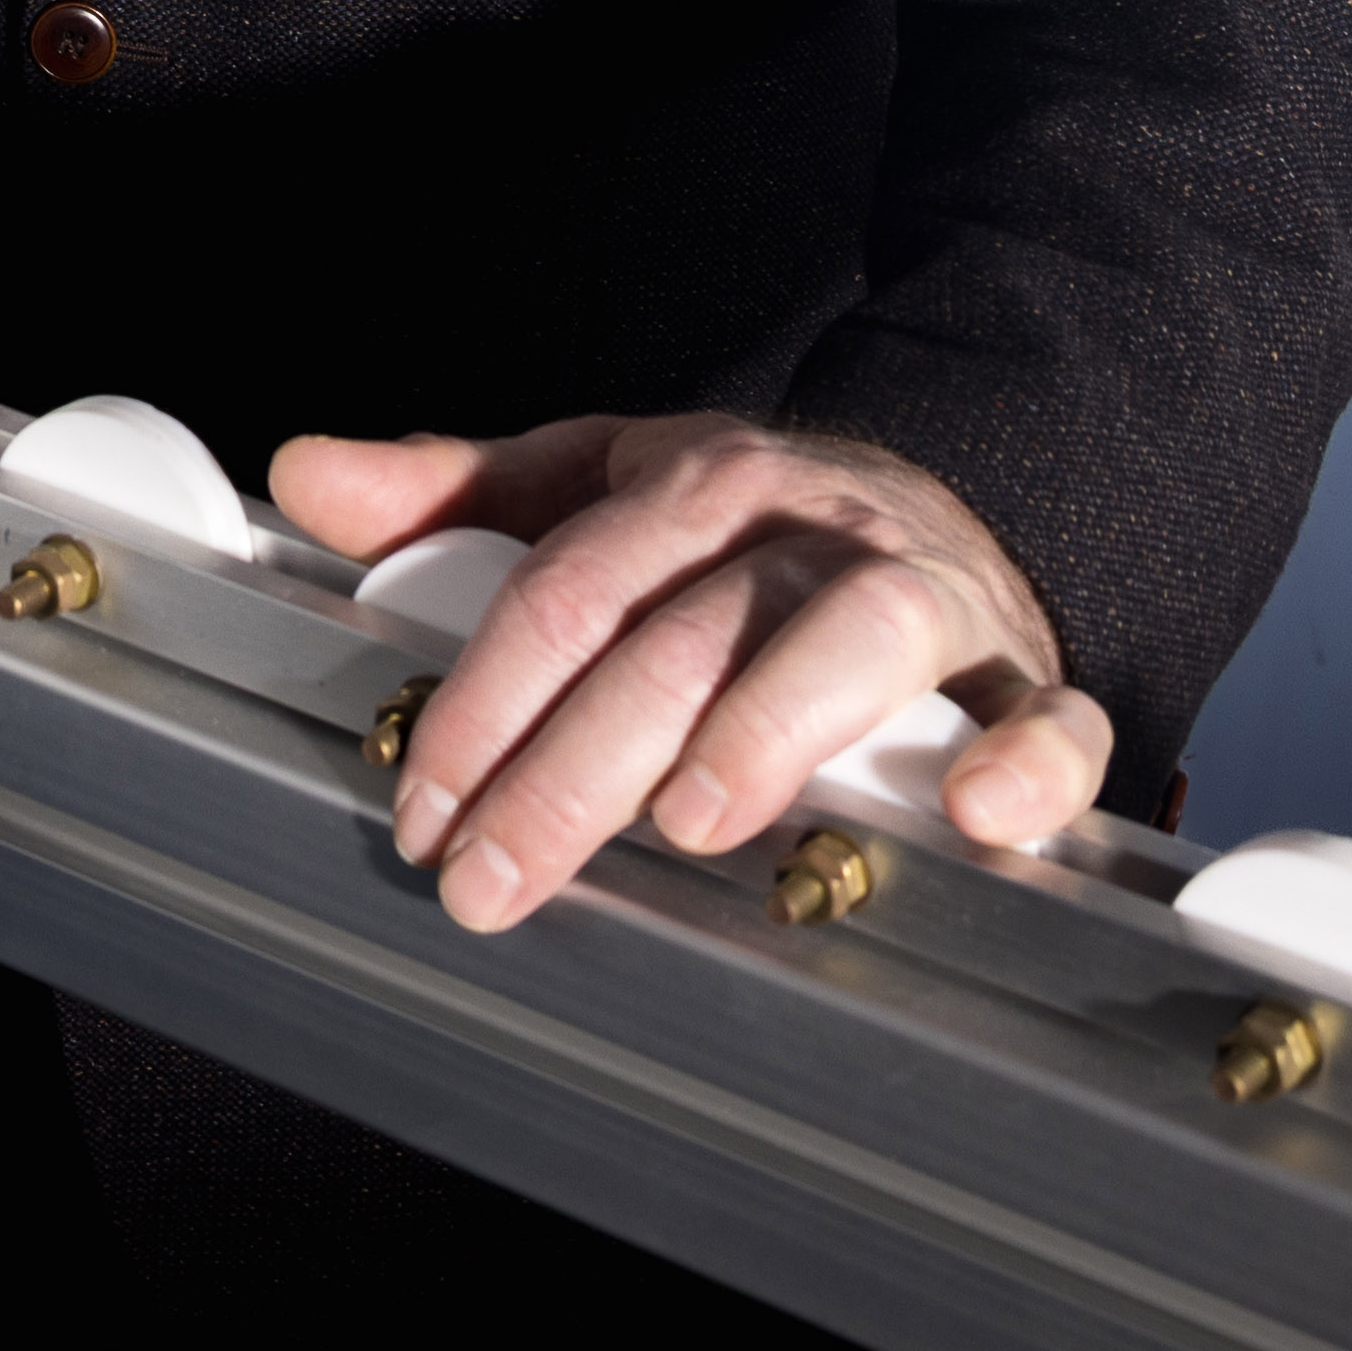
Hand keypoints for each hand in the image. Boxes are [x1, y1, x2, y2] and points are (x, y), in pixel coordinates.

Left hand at [265, 409, 1109, 929]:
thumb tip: (303, 476)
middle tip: (493, 874)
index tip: (420, 799)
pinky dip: (1024, 765)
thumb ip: (455, 495)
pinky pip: (1048, 717)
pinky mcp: (1027, 679)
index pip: (570, 588)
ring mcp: (928, 600)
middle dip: (576, 765)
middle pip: (683, 638)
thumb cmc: (747, 532)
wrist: (949, 505)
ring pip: (852, 645)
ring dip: (772, 727)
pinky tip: (971, 820)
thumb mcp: (598, 487)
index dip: (488, 694)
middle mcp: (809, 532)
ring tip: (694, 823)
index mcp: (696, 487)